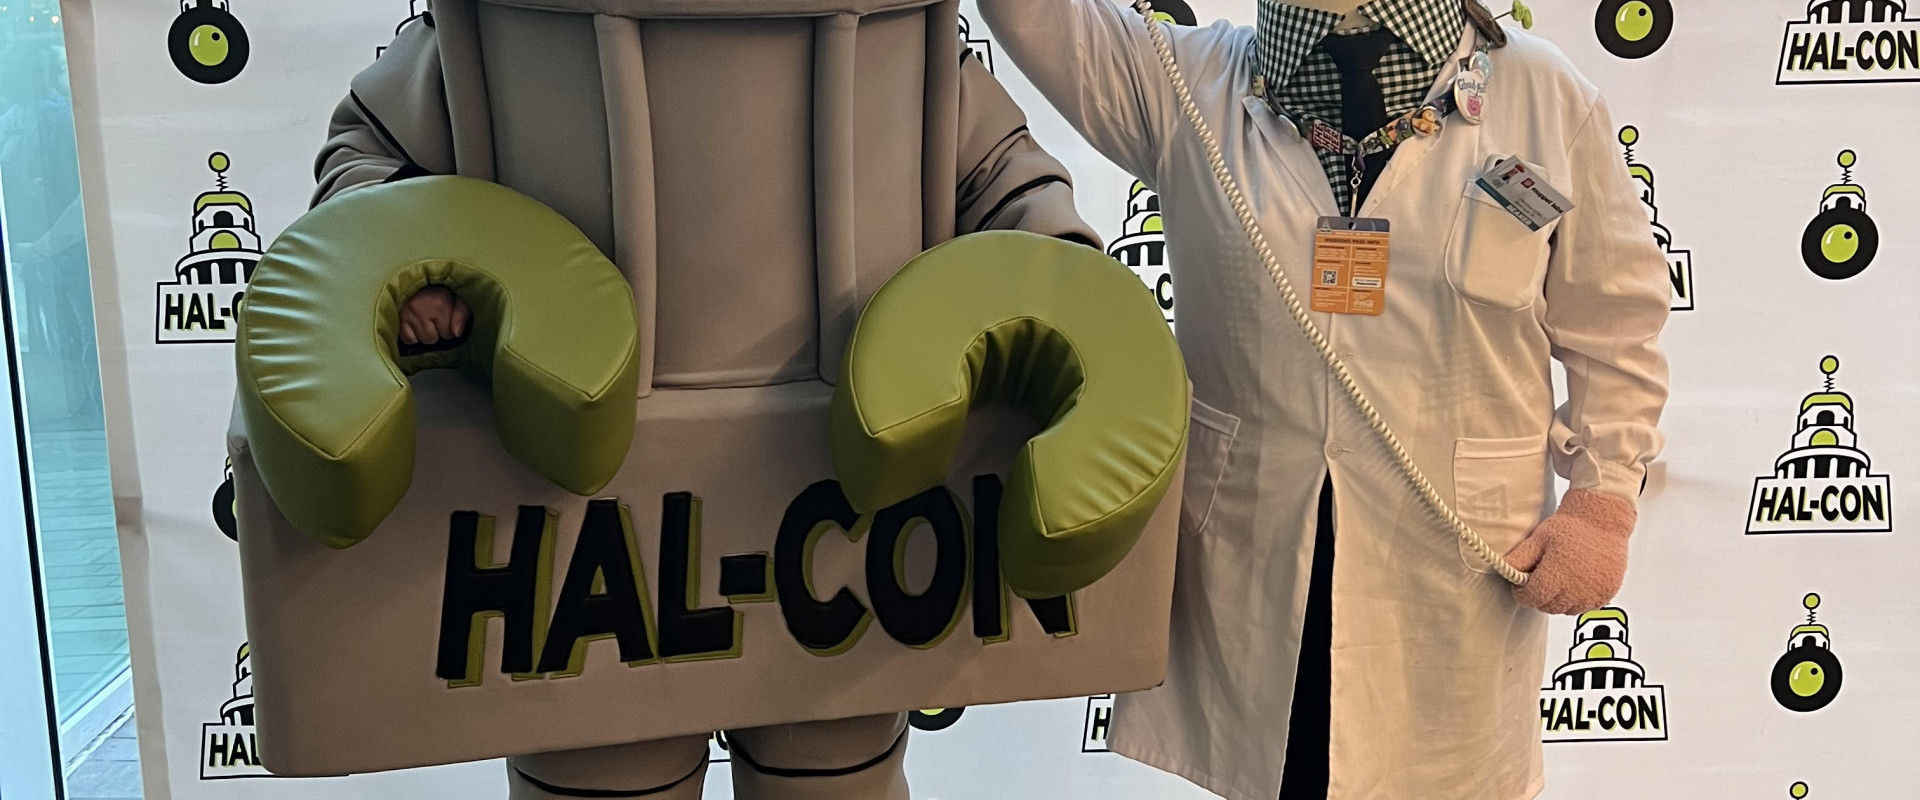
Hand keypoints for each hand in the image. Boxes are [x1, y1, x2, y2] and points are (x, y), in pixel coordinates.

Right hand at [399, 285, 469, 345]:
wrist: (418, 283)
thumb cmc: (440, 293)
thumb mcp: (458, 300)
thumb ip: (461, 315)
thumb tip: (457, 334)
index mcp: (439, 303)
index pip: (448, 334)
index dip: (449, 329)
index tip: (446, 319)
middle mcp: (421, 309)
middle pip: (432, 339)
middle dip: (436, 333)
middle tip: (435, 320)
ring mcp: (406, 314)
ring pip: (420, 340)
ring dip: (425, 335)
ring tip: (426, 323)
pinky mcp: (397, 318)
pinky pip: (407, 339)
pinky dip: (412, 336)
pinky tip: (416, 327)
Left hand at [1503, 488, 1635, 614]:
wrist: (1602, 519)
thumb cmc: (1570, 526)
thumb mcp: (1538, 538)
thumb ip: (1520, 558)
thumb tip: (1504, 571)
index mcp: (1556, 576)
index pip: (1531, 599)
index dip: (1523, 593)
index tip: (1522, 585)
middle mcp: (1576, 589)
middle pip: (1548, 607)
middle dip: (1540, 597)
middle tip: (1540, 580)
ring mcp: (1593, 593)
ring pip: (1567, 610)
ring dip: (1559, 601)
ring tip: (1558, 580)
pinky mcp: (1607, 593)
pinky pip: (1586, 607)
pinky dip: (1578, 601)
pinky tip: (1575, 584)